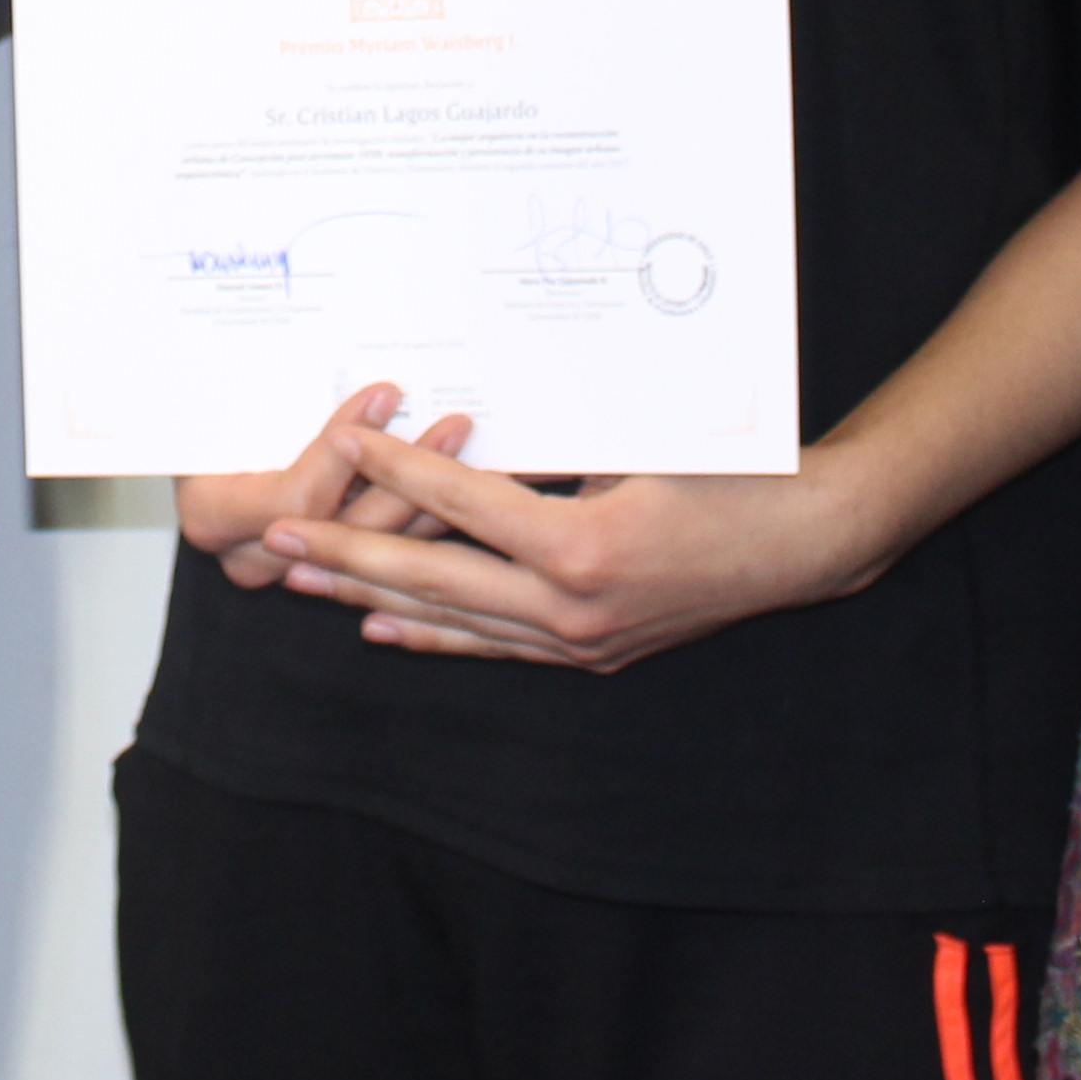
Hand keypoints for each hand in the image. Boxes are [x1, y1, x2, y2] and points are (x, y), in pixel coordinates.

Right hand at [175, 383, 472, 589]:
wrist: (208, 452)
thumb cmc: (212, 416)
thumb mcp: (231, 397)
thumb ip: (273, 391)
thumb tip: (344, 361)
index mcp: (213, 516)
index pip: (292, 498)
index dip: (342, 454)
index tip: (383, 399)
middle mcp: (255, 554)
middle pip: (344, 531)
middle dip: (405, 477)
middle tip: (450, 425)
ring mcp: (295, 568)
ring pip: (376, 551)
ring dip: (429, 498)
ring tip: (465, 446)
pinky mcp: (332, 569)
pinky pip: (389, 552)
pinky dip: (426, 516)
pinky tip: (466, 483)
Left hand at [256, 422, 897, 673]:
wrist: (803, 541)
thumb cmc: (729, 474)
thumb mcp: (633, 446)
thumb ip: (549, 449)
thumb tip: (467, 427)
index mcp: (582, 546)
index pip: (462, 503)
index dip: (395, 469)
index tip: (339, 439)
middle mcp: (573, 607)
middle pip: (434, 577)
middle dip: (347, 556)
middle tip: (278, 539)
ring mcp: (580, 639)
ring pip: (455, 620)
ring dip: (374, 599)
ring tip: (305, 583)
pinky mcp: (591, 652)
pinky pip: (494, 646)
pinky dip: (435, 635)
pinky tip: (383, 627)